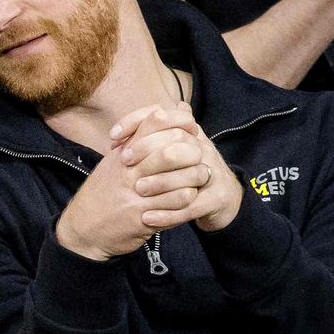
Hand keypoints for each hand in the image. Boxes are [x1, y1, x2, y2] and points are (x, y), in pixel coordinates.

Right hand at [57, 104, 204, 259]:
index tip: (190, 130)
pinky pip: (176, 202)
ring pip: (180, 178)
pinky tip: (189, 197)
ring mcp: (135, 193)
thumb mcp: (115, 161)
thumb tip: (168, 112)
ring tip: (201, 177)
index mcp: (123, 151)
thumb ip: (141, 138)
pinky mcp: (142, 216)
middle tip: (201, 156)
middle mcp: (128, 168)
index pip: (156, 120)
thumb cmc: (102, 194)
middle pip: (172, 148)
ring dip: (196, 177)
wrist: (82, 228)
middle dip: (193, 151)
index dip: (180, 122)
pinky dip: (188, 198)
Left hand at [114, 102, 243, 232]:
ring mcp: (213, 172)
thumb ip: (144, 145)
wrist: (220, 200)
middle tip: (124, 162)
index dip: (135, 121)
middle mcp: (202, 147)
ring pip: (188, 172)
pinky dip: (168, 214)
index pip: (162, 115)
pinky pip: (192, 205)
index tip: (113, 136)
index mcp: (188, 133)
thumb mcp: (167, 155)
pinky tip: (148, 218)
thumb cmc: (186, 173)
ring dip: (159, 182)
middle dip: (146, 149)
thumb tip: (115, 136)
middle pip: (177, 138)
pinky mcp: (218, 197)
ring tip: (137, 190)